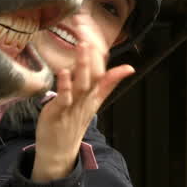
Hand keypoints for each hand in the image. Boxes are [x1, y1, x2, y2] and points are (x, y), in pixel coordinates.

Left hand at [30, 34, 132, 182]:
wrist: (59, 151)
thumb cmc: (72, 123)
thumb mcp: (93, 102)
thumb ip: (108, 83)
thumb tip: (128, 68)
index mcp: (95, 96)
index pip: (103, 72)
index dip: (101, 54)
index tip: (99, 34)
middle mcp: (87, 100)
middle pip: (95, 76)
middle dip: (94, 55)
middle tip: (92, 36)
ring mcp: (73, 106)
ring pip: (82, 85)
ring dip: (83, 66)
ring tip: (82, 47)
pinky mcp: (58, 113)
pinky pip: (64, 98)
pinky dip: (64, 85)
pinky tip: (63, 72)